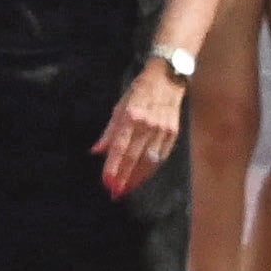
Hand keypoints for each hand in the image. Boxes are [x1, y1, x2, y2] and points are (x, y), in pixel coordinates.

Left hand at [95, 57, 184, 197]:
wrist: (168, 77)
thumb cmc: (139, 90)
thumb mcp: (120, 105)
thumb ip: (109, 131)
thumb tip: (96, 151)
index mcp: (131, 116)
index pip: (120, 147)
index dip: (113, 167)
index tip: (107, 182)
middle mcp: (148, 125)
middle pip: (134, 158)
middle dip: (124, 178)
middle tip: (114, 193)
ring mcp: (163, 130)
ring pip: (149, 162)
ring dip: (137, 179)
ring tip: (126, 190)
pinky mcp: (173, 134)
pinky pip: (161, 157)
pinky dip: (150, 170)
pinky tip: (141, 178)